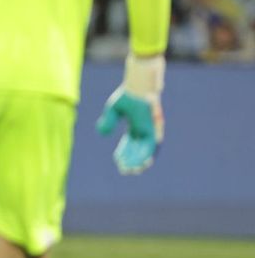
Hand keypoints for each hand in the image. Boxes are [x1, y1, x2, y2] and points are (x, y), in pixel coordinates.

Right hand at [95, 54, 164, 174]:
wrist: (140, 86)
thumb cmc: (127, 94)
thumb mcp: (113, 109)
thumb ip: (108, 121)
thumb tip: (103, 134)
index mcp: (135, 125)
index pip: (129, 144)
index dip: (123, 153)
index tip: (118, 162)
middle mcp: (144, 129)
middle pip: (138, 149)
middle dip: (132, 160)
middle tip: (126, 170)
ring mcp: (150, 129)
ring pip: (146, 150)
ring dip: (140, 161)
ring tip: (133, 170)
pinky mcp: (154, 129)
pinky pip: (151, 145)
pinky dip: (146, 155)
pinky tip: (141, 162)